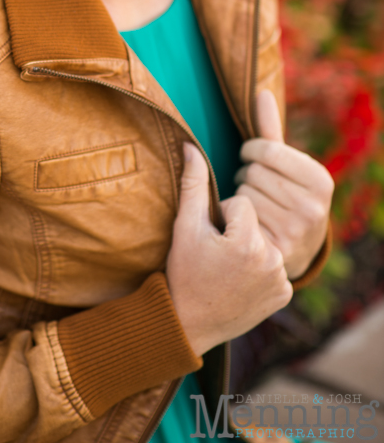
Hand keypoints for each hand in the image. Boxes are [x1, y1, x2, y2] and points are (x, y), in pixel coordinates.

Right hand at [166, 143, 291, 356]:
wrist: (189, 322)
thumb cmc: (184, 271)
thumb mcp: (185, 226)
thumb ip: (193, 183)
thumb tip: (191, 146)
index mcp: (248, 242)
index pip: (242, 203)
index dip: (221, 216)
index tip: (210, 239)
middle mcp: (272, 261)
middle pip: (257, 220)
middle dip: (238, 229)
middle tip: (218, 254)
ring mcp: (282, 280)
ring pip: (267, 239)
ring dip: (250, 245)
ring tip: (228, 266)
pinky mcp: (285, 294)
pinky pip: (276, 263)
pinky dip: (260, 267)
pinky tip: (241, 279)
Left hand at [234, 90, 333, 280]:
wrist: (296, 247)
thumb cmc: (285, 193)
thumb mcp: (285, 163)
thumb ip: (270, 129)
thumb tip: (261, 91)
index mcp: (320, 180)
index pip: (266, 150)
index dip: (249, 150)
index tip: (249, 155)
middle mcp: (313, 207)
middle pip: (253, 173)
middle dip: (245, 174)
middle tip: (253, 184)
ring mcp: (296, 231)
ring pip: (243, 195)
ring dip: (239, 195)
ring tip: (252, 202)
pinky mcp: (276, 249)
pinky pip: (237, 218)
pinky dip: (234, 215)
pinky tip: (247, 220)